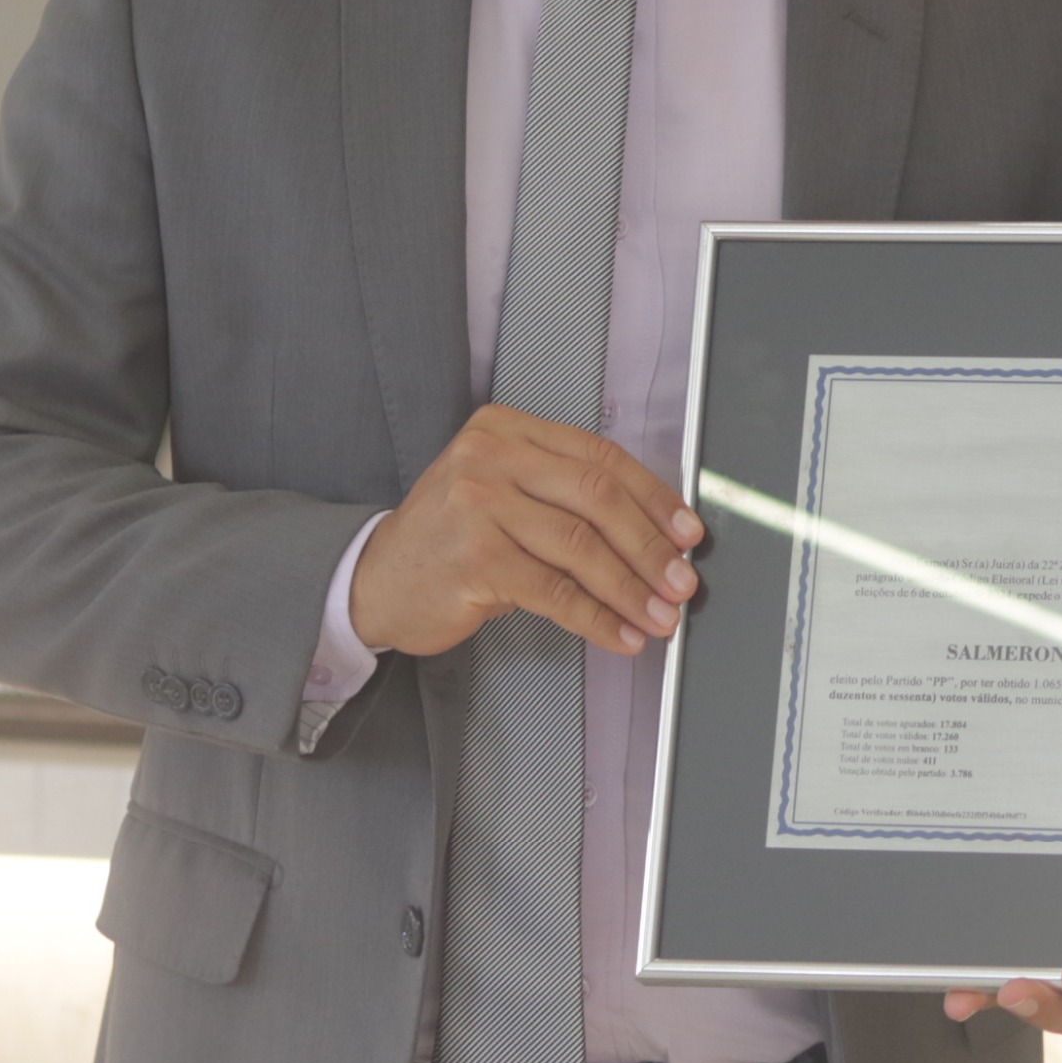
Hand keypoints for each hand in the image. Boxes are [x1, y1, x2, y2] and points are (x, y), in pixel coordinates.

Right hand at [351, 403, 700, 658]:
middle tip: (681, 580)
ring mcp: (477, 505)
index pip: (599, 457)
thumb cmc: (450, 538)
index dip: (653, 497)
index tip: (687, 531)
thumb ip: (563, 495)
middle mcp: (489, 457)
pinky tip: (619, 633)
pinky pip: (553, 591)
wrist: (374, 580)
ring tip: (659, 615)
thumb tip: (655, 532)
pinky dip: (595, 617)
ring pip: (580, 546)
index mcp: (506, 429)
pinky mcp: (473, 557)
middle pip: (596, 496)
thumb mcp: (502, 493)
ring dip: (630, 588)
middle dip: (649, 545)